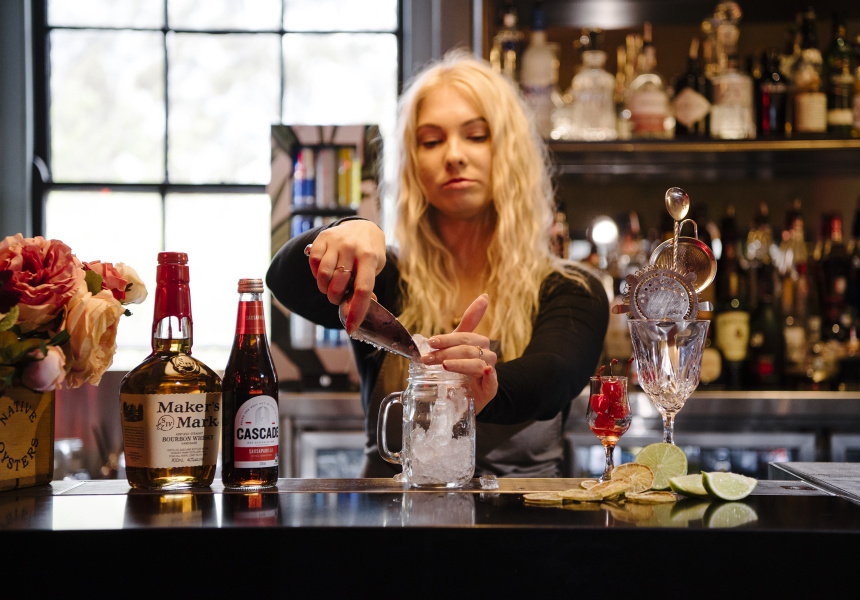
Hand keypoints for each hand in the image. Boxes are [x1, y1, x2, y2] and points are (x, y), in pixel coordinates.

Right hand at [305, 220, 385, 333]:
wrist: (362, 227)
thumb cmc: (370, 253)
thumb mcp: (375, 269)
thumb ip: (365, 288)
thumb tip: (355, 311)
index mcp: (369, 257)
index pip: (362, 289)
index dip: (356, 311)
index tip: (351, 327)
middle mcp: (352, 248)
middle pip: (338, 286)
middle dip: (336, 299)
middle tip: (339, 297)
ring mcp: (336, 242)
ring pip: (323, 276)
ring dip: (325, 289)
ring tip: (331, 287)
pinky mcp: (322, 238)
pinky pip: (313, 263)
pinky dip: (317, 274)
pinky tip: (325, 273)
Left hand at [421, 293, 497, 413]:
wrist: (466, 398)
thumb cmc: (460, 371)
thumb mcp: (455, 348)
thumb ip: (464, 325)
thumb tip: (484, 296)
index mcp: (478, 343)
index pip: (465, 334)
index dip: (448, 337)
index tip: (432, 341)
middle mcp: (486, 354)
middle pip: (468, 347)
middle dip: (446, 350)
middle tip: (428, 356)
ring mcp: (490, 371)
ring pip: (476, 362)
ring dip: (459, 363)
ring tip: (444, 364)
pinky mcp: (491, 387)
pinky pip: (492, 380)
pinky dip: (489, 375)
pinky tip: (486, 372)